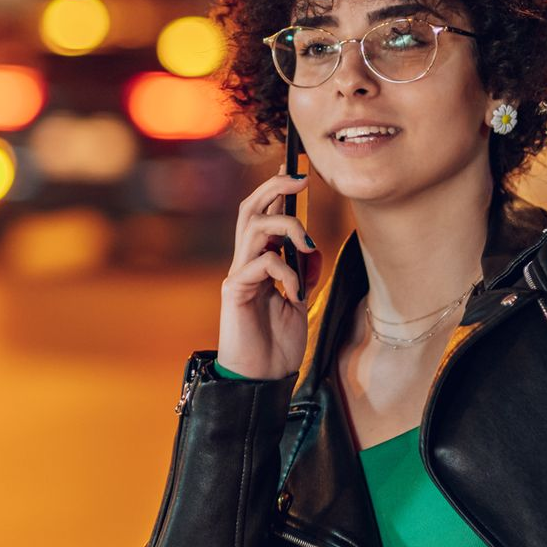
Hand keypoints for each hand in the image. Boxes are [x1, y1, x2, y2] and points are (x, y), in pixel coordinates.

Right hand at [216, 164, 322, 379]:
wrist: (262, 379)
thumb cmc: (278, 343)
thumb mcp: (300, 300)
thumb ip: (303, 272)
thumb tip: (311, 248)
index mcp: (261, 260)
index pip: (264, 214)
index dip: (276, 188)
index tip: (295, 168)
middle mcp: (246, 261)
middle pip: (251, 208)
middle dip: (275, 186)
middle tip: (300, 178)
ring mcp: (239, 274)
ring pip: (254, 226)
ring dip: (287, 227)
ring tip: (308, 246)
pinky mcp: (235, 291)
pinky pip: (261, 263)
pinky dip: (286, 272)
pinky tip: (296, 294)